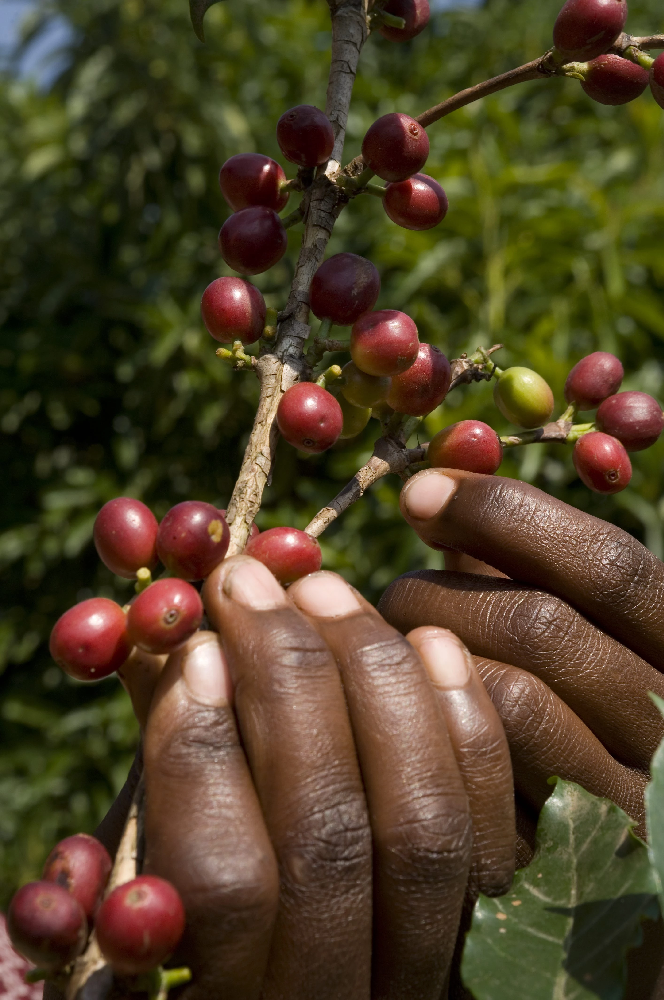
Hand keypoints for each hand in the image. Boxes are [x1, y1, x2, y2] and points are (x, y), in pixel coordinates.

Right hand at [50, 556, 516, 999]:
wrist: (316, 980)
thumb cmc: (199, 929)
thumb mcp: (153, 875)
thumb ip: (162, 780)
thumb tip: (171, 649)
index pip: (229, 885)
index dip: (205, 754)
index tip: (192, 651)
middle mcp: (339, 999)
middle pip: (333, 836)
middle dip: (289, 683)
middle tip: (250, 585)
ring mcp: (426, 969)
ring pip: (424, 824)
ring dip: (371, 680)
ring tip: (322, 588)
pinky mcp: (496, 931)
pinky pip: (496, 826)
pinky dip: (465, 722)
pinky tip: (430, 638)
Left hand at [378, 468, 663, 996]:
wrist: (618, 888)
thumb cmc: (587, 728)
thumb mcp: (580, 643)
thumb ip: (526, 570)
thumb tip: (445, 480)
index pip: (611, 568)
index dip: (508, 516)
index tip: (421, 492)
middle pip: (542, 626)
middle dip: (438, 592)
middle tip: (382, 591)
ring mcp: (632, 803)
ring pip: (508, 697)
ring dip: (418, 660)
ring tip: (378, 653)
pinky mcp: (570, 866)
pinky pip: (482, 783)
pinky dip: (423, 732)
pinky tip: (390, 719)